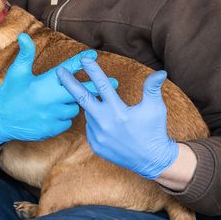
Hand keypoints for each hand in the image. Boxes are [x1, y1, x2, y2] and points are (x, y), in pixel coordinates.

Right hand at [0, 34, 112, 145]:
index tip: (94, 55)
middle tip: (116, 82)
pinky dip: (63, 118)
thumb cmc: (9, 93)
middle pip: (81, 91)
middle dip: (97, 87)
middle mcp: (50, 99)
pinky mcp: (52, 129)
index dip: (80, 61)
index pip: (66, 70)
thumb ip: (25, 54)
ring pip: (74, 108)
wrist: (0, 120)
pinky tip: (53, 114)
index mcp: (44, 83)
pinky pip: (66, 122)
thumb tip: (24, 35)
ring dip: (71, 104)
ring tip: (58, 101)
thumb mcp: (16, 73)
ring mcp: (52, 115)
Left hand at [56, 59, 179, 179]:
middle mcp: (105, 124)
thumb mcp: (156, 108)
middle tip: (59, 71)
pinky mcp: (96, 146)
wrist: (152, 160)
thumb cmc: (154, 131)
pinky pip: (90, 128)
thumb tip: (160, 71)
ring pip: (89, 114)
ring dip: (92, 106)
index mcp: (118, 112)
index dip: (93, 71)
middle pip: (82, 98)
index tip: (84, 59)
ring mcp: (98, 136)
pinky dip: (95, 122)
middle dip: (69, 83)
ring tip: (105, 108)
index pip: (103, 86)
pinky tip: (107, 124)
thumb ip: (152, 88)